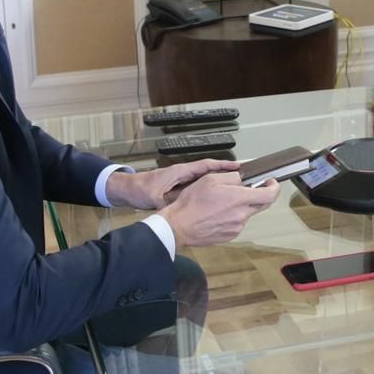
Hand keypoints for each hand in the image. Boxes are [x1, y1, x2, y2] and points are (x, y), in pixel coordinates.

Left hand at [110, 159, 238, 209]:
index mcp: (181, 172)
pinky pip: (199, 191)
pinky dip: (209, 193)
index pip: (206, 165)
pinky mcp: (180, 190)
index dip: (222, 166)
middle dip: (226, 174)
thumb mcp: (155, 197)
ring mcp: (183, 182)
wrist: (129, 190)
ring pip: (206, 182)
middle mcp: (185, 175)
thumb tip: (179, 208)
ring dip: (220, 184)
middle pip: (210, 172)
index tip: (238, 167)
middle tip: (244, 179)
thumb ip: (167, 201)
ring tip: (236, 191)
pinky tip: (218, 202)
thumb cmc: (141, 190)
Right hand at [157, 173, 280, 248]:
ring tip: (221, 203)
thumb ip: (232, 177)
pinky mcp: (230, 235)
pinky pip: (238, 223)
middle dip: (258, 195)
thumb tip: (243, 179)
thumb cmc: (192, 203)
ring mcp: (237, 227)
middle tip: (246, 189)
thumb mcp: (211, 179)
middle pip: (261, 204)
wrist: (179, 226)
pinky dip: (233, 216)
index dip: (274, 187)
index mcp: (239, 199)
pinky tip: (217, 213)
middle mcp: (242, 215)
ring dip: (241, 206)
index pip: (270, 194)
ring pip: (247, 213)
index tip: (271, 182)